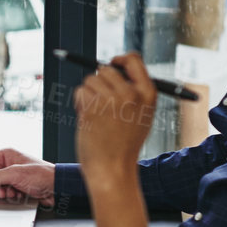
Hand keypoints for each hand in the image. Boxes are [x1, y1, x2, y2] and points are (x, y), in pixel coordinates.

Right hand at [0, 147, 55, 205]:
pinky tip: (18, 195)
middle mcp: (4, 165)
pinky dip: (7, 197)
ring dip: (1, 193)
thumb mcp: (15, 174)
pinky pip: (0, 194)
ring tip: (14, 193)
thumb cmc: (42, 175)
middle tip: (4, 191)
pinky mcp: (12, 187)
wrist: (58, 188)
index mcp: (3, 155)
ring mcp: (8, 177)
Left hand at [74, 53, 156, 183]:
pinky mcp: (92, 106)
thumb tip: (113, 67)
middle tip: (101, 102)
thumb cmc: (125, 143)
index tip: (112, 62)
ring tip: (97, 115)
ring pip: (89, 81)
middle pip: (105, 69)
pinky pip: (79, 92)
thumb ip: (133, 92)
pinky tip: (88, 119)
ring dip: (88, 94)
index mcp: (147, 94)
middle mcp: (130, 93)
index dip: (120, 58)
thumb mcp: (141, 114)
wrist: (113, 167)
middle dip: (98, 82)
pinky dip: (79, 103)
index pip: (133, 60)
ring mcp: (111, 99)